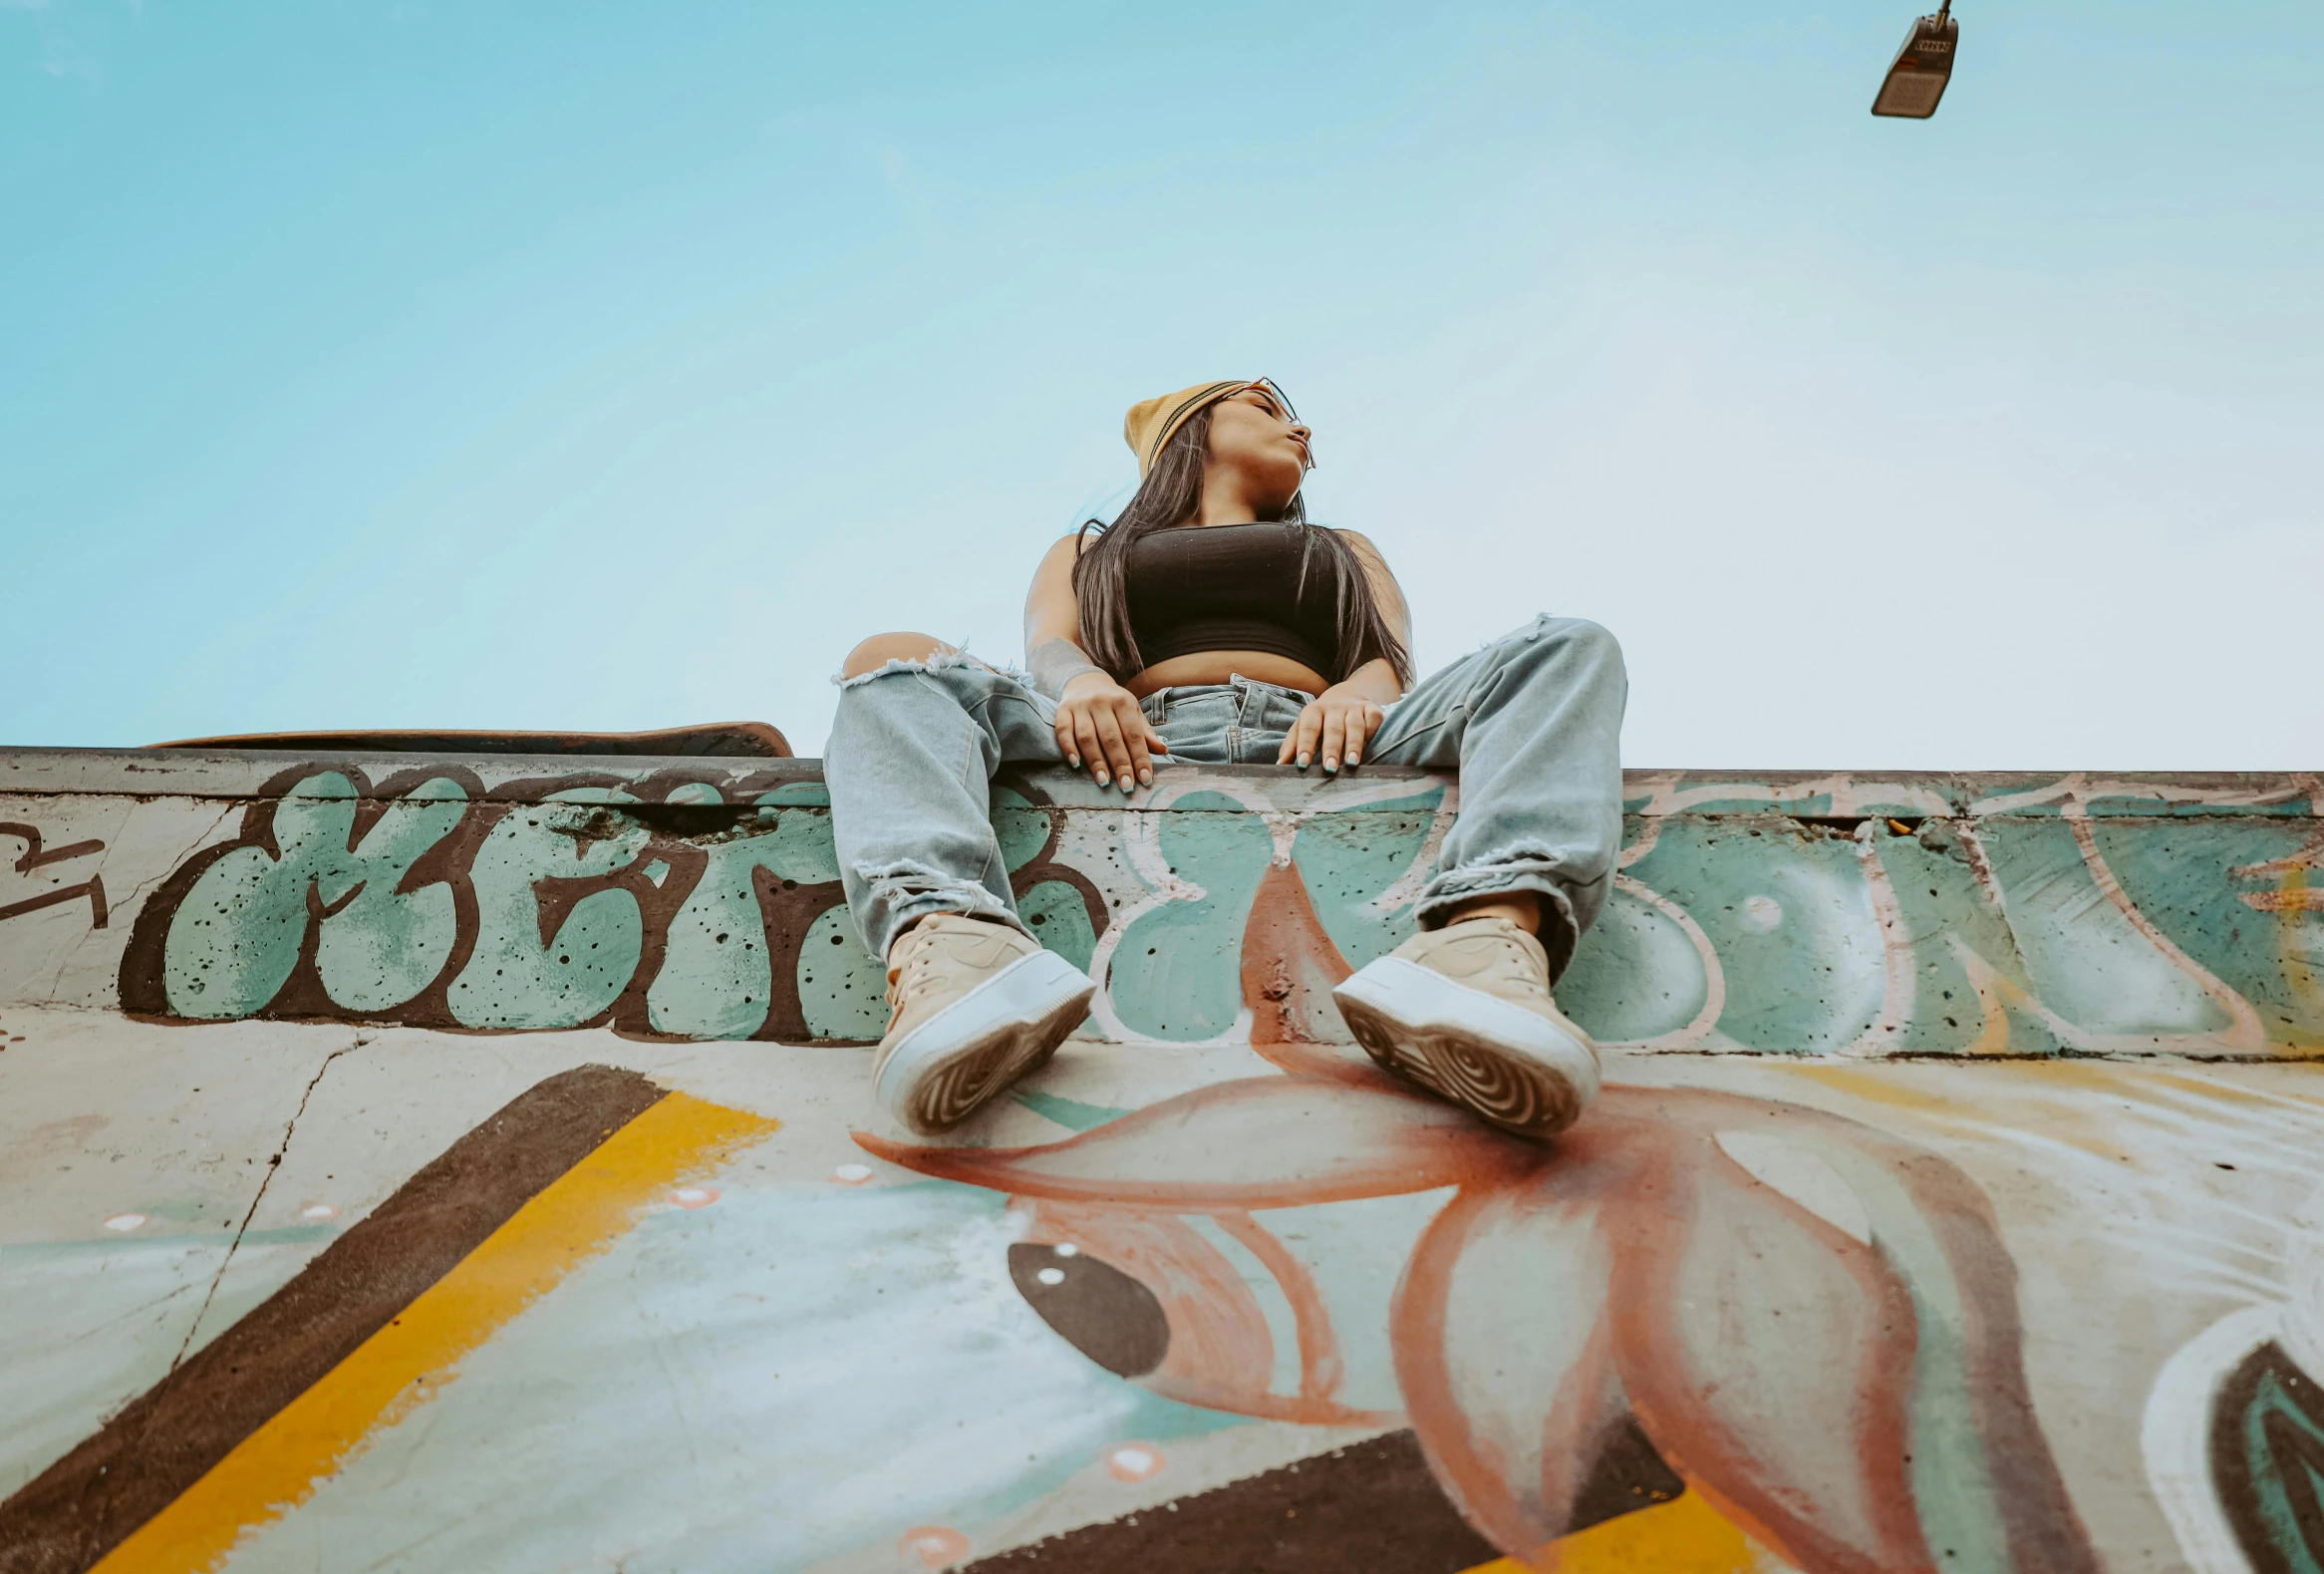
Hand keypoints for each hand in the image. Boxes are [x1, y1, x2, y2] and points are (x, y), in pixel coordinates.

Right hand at [1055, 671, 1165, 791]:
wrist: (1086, 682)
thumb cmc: (1114, 704)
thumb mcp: (1133, 712)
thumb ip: (1145, 732)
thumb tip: (1163, 751)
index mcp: (1123, 701)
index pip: (1133, 734)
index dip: (1140, 757)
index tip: (1145, 779)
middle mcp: (1101, 701)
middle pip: (1111, 737)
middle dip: (1120, 764)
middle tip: (1126, 786)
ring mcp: (1080, 706)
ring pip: (1087, 737)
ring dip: (1096, 761)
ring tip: (1104, 781)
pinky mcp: (1062, 710)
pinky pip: (1063, 731)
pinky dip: (1068, 748)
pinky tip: (1076, 764)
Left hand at [1277, 683, 1385, 772]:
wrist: (1347, 694)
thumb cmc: (1321, 719)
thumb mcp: (1302, 726)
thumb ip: (1292, 745)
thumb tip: (1280, 765)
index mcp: (1313, 711)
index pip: (1308, 728)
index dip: (1305, 745)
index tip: (1302, 764)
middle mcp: (1334, 708)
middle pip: (1333, 728)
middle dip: (1331, 749)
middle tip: (1329, 768)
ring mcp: (1354, 707)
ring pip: (1354, 725)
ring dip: (1353, 744)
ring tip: (1351, 763)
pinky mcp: (1372, 708)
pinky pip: (1374, 718)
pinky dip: (1372, 731)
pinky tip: (1369, 746)